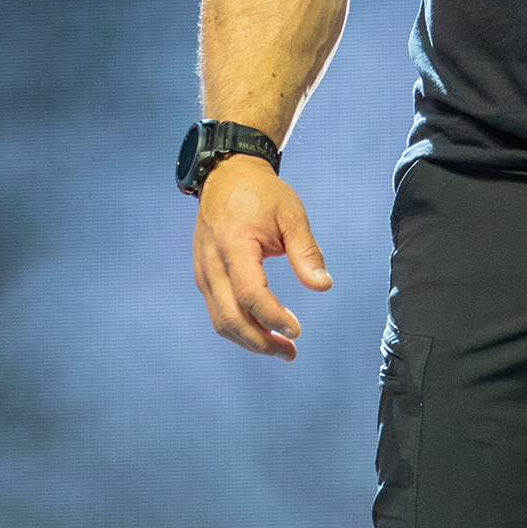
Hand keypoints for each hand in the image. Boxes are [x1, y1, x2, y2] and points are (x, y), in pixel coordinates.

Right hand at [190, 156, 332, 359]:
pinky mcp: (204, 276)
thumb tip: (323, 286)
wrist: (227, 176)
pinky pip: (217, 311)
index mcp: (234, 245)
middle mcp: (212, 263)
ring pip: (220, 320)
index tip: (296, 330)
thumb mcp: (291, 216)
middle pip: (230, 318)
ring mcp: (203, 271)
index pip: (249, 294)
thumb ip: (306, 253)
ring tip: (280, 348)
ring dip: (249, 340)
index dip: (272, 317)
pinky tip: (263, 330)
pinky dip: (239, 327)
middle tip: (290, 352)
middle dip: (260, 342)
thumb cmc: (262, 195)